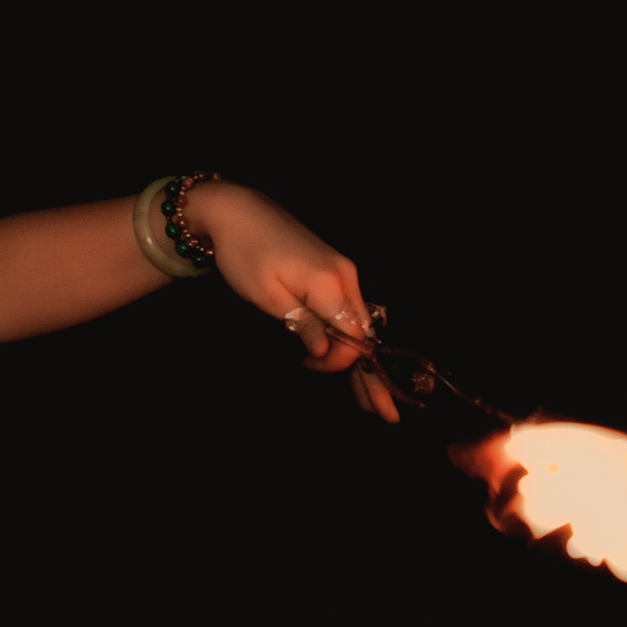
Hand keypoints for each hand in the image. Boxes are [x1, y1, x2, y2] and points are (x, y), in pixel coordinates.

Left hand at [198, 183, 397, 421]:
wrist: (239, 211)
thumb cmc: (245, 254)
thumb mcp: (266, 296)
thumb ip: (301, 324)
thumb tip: (328, 350)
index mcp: (330, 284)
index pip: (352, 338)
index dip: (337, 363)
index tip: (307, 365)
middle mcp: (346, 278)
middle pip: (366, 336)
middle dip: (374, 377)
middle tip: (388, 415)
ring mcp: (344, 273)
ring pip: (361, 326)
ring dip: (364, 363)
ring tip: (374, 400)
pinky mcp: (335, 272)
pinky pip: (350, 313)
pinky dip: (352, 340)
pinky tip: (355, 361)